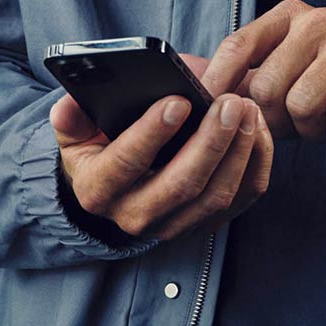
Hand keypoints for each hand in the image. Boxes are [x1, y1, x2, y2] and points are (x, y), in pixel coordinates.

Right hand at [53, 51, 272, 245]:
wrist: (115, 187)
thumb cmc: (99, 145)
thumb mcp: (75, 131)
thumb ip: (72, 115)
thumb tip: (68, 107)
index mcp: (98, 189)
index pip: (126, 163)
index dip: (152, 133)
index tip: (178, 100)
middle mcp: (134, 216)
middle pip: (181, 184)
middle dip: (209, 141)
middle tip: (229, 101)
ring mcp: (173, 226)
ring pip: (215, 196)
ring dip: (238, 151)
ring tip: (247, 109)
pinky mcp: (205, 223)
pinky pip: (241, 199)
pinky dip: (255, 164)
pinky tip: (258, 129)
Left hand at [194, 0, 325, 145]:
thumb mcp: (290, 72)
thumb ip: (246, 77)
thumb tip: (190, 85)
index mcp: (290, 16)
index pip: (238, 44)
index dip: (216, 83)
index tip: (206, 114)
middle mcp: (319, 20)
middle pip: (268, 87)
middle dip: (277, 121)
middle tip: (300, 123)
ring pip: (302, 105)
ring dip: (313, 130)